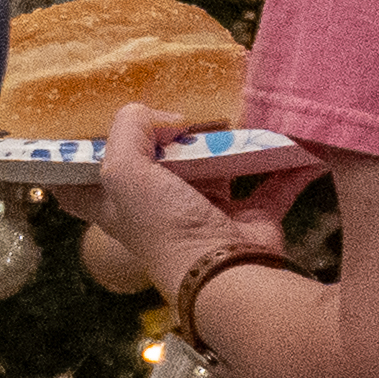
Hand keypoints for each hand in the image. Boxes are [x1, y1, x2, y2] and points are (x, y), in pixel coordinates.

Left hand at [45, 103, 312, 296]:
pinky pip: (272, 184)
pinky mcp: (250, 219)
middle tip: (187, 103)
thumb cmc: (166, 226)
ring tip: (242, 110)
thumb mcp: (123, 172)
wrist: (229, 275)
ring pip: (218, 167)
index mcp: (119, 203)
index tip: (86, 122)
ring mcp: (207, 213)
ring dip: (233, 143)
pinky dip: (287, 165)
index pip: (80, 184)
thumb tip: (167, 119)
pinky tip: (300, 139)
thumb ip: (128, 131)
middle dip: (172, 135)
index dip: (78, 158)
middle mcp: (159, 208)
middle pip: (158, 164)